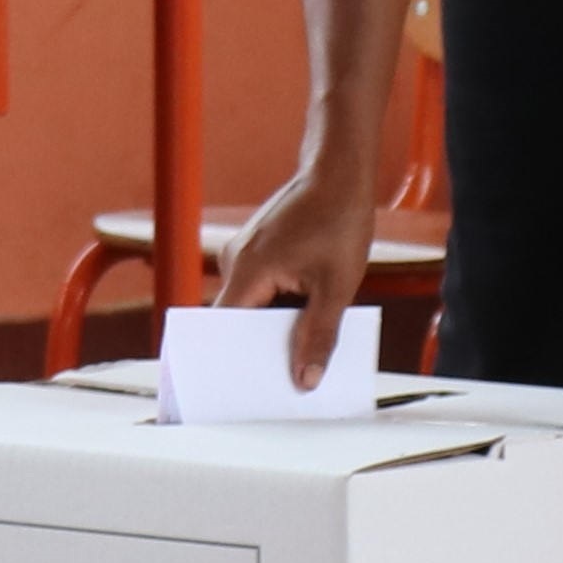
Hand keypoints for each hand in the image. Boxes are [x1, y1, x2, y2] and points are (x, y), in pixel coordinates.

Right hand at [214, 164, 376, 391]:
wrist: (341, 171)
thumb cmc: (340, 220)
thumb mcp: (337, 287)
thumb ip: (319, 336)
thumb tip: (305, 379)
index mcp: (246, 270)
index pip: (221, 329)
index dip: (224, 362)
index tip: (228, 391)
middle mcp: (235, 260)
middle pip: (236, 320)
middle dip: (256, 349)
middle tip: (275, 383)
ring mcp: (245, 252)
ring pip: (251, 304)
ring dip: (271, 325)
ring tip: (295, 351)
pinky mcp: (259, 248)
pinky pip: (261, 287)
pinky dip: (278, 305)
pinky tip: (303, 318)